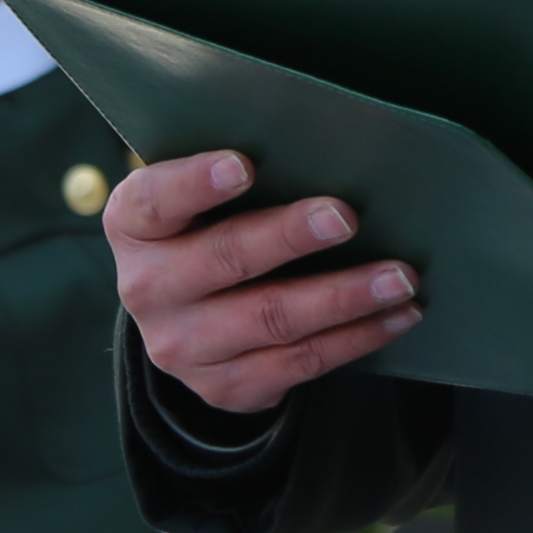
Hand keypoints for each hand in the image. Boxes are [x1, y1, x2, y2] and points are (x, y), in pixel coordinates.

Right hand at [107, 148, 419, 411]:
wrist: (186, 322)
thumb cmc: (208, 229)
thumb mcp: (196, 200)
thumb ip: (236, 175)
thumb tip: (328, 145)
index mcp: (134, 226)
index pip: (156, 200)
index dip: (197, 183)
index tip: (246, 164)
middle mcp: (147, 288)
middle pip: (225, 259)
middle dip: (290, 237)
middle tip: (346, 216)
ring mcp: (183, 346)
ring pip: (272, 319)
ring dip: (343, 296)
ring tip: (399, 277)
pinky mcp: (225, 386)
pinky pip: (300, 363)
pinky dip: (357, 338)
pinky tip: (398, 315)